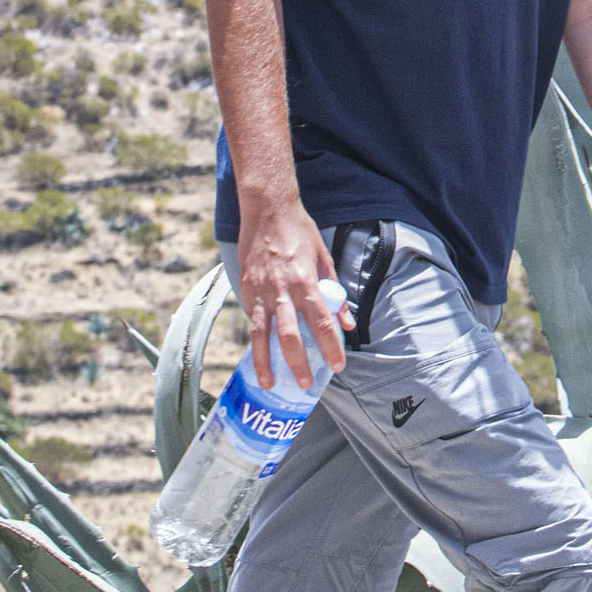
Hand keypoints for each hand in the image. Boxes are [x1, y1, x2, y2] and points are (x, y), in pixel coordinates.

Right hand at [234, 193, 350, 390]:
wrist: (266, 208)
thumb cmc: (299, 231)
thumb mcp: (325, 258)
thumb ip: (335, 292)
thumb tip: (347, 323)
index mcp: (306, 281)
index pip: (322, 323)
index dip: (330, 347)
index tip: (337, 366)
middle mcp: (282, 290)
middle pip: (290, 336)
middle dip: (298, 363)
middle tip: (305, 384)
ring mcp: (260, 290)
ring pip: (261, 334)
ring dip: (265, 362)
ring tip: (269, 383)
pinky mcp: (245, 287)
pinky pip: (251, 318)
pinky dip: (256, 338)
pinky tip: (260, 354)